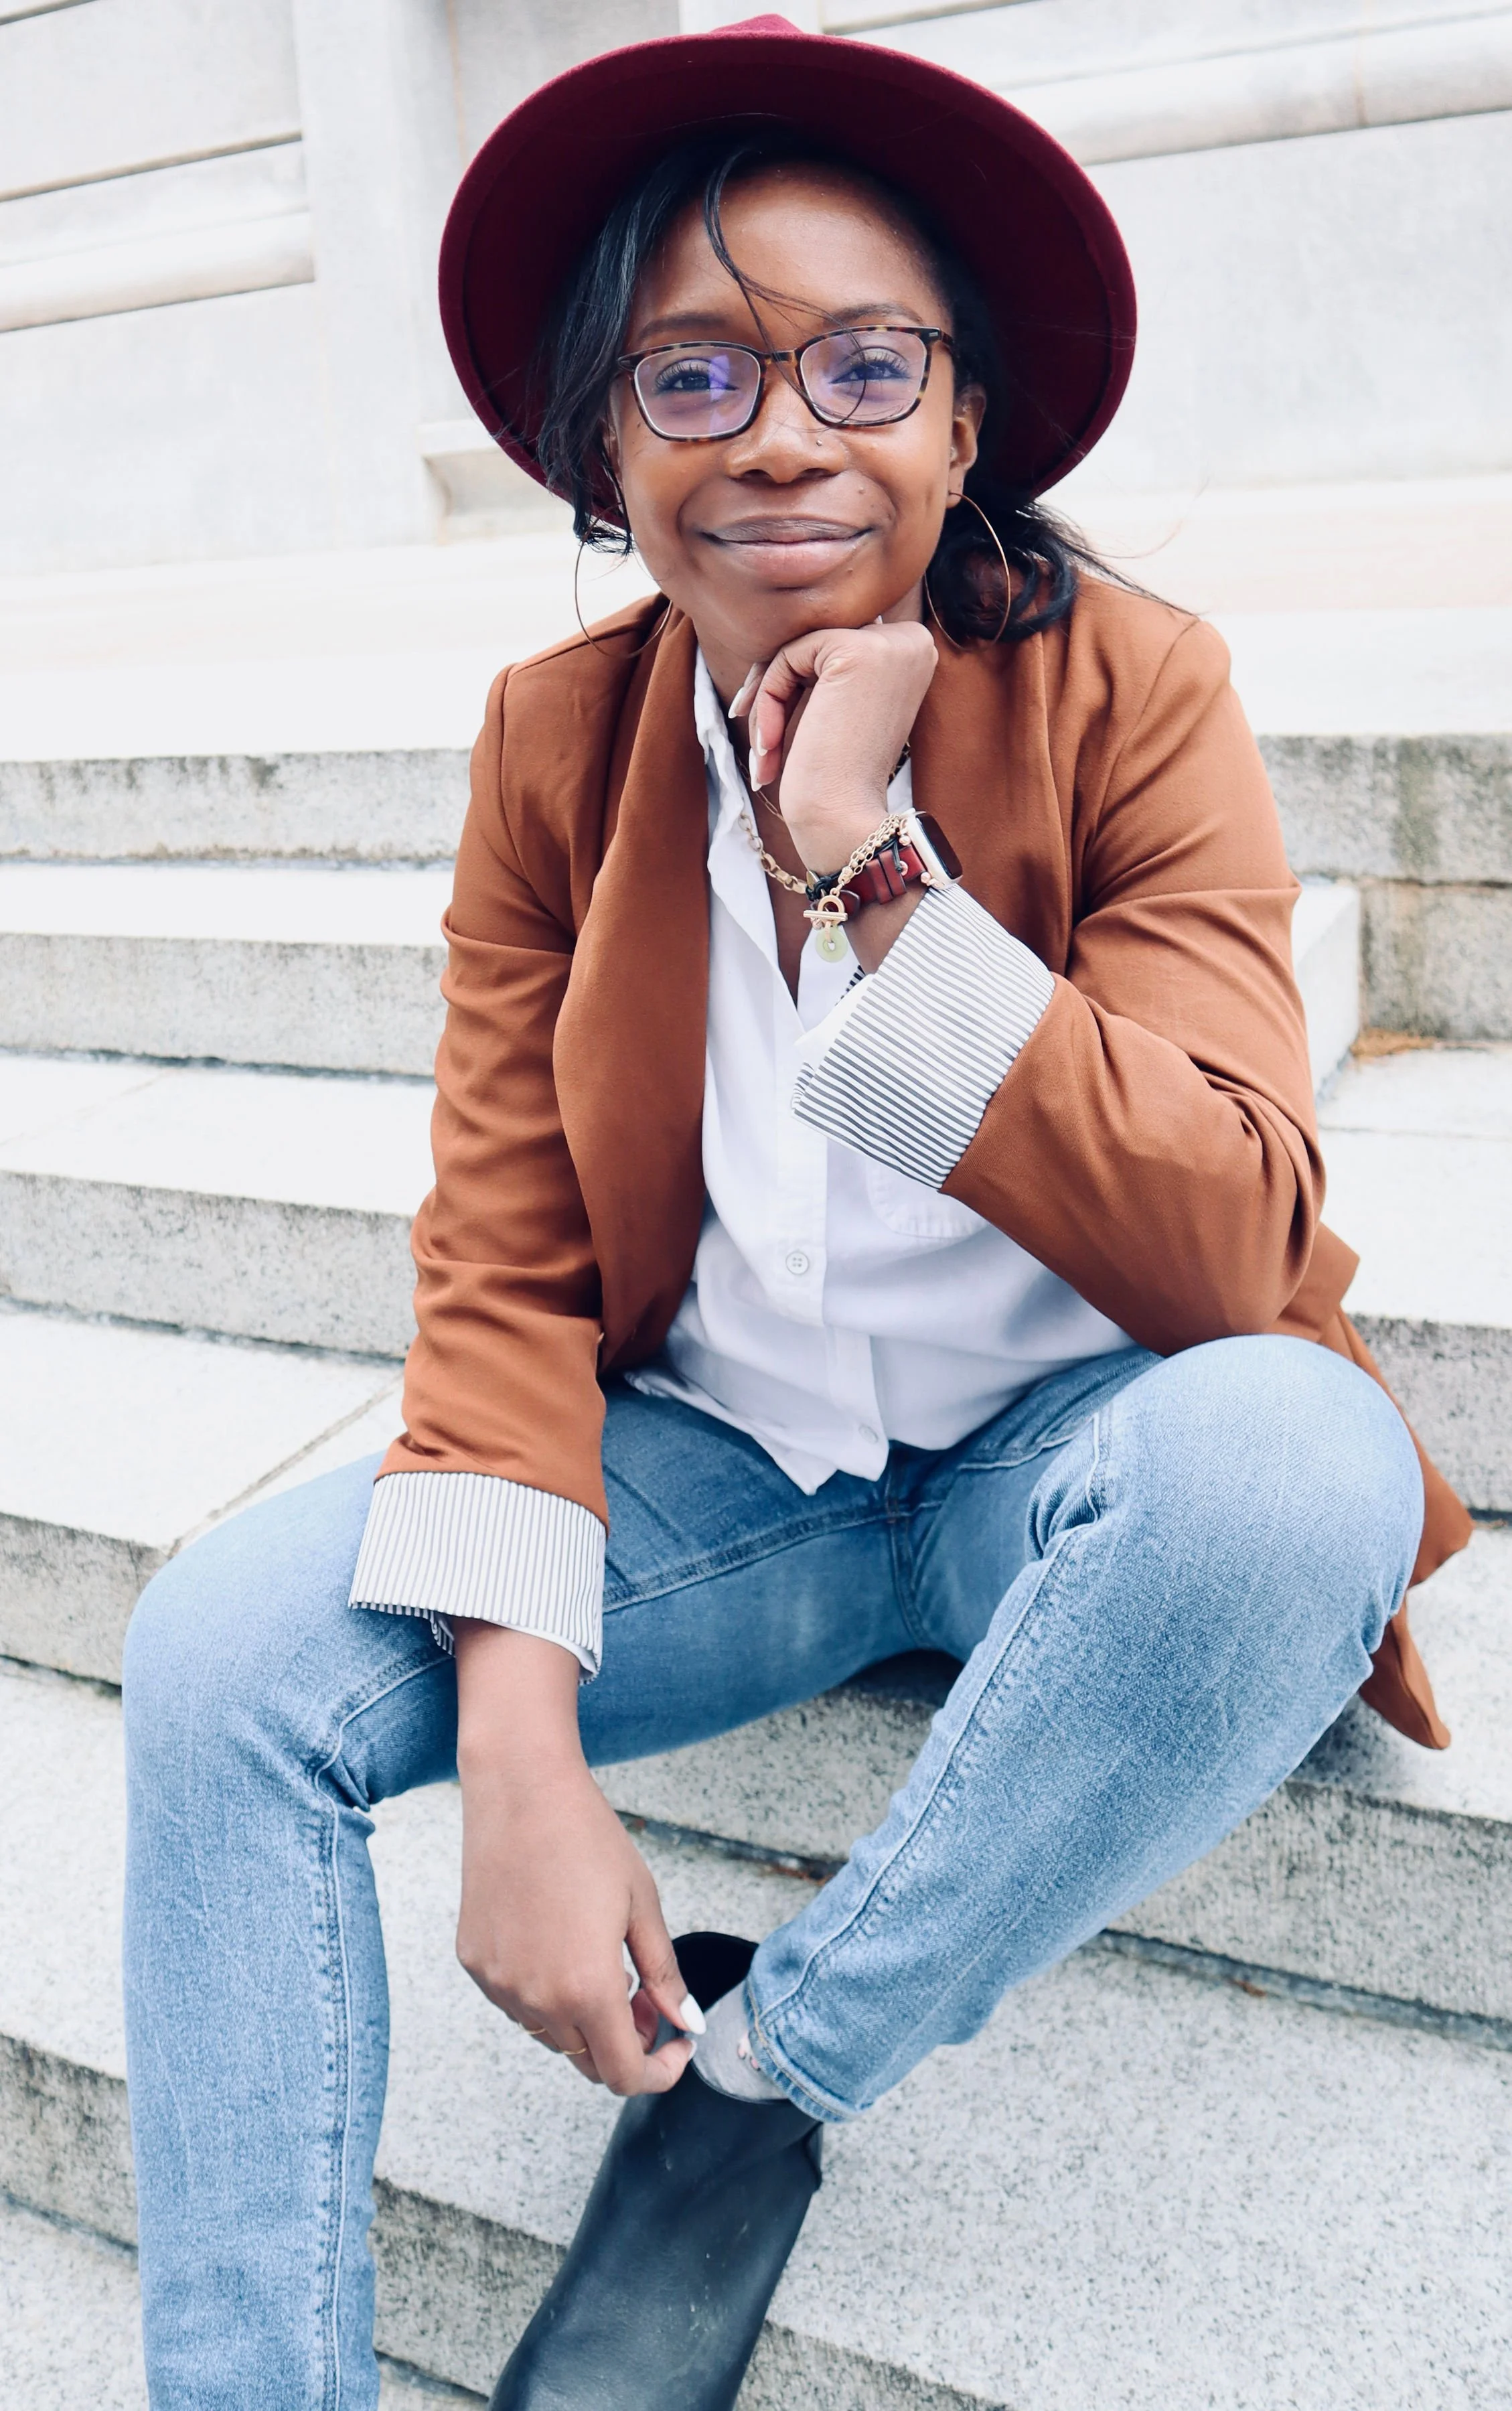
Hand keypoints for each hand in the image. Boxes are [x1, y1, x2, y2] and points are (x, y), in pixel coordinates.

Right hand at [453, 1622, 698, 2095]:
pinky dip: (546, 1995)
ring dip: (584, 2020)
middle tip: (647, 2000)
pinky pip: (518, 2003)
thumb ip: (664, 1977)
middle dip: (626, 2042)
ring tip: (604, 1965)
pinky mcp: (475, 1963)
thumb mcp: (641, 1906)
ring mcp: (499, 1984)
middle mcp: (536, 1999)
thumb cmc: (588, 1838)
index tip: (676, 2046)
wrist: (521, 1790)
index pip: (622, 2074)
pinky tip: (561, 1947)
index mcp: (586, 1989)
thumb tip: (686, 2024)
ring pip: (552, 2035)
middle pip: (587, 2061)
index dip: (657, 2072)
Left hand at [732, 620, 936, 873]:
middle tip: (760, 740)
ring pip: (799, 648)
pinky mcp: (855, 650)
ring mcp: (889, 643)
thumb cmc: (837, 778)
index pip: (837, 641)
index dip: (797, 680)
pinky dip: (768, 700)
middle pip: (818, 640)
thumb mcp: (843, 706)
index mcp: (914, 652)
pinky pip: (789, 657)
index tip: (770, 726)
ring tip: (764, 751)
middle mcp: (912, 640)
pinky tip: (768, 746)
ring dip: (768, 699)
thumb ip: (832, 664)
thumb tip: (798, 633)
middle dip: (777, 686)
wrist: (843, 821)